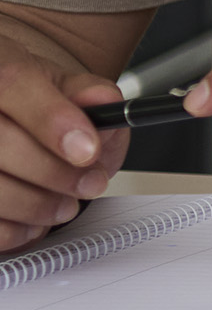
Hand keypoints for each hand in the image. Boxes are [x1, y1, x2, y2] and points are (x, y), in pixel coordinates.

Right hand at [0, 38, 126, 253]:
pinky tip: (31, 220)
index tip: (87, 151)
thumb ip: (86, 92)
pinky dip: (11, 228)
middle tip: (90, 183)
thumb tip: (103, 101)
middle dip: (53, 172)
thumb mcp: (56, 83)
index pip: (11, 81)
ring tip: (64, 205)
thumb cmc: (23, 96)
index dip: (51, 119)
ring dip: (34, 205)